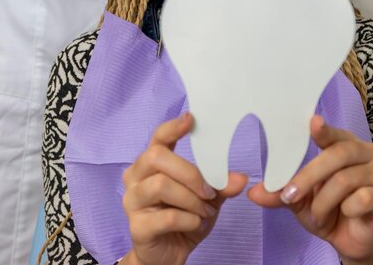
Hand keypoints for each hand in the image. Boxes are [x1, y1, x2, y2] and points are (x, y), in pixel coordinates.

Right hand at [122, 113, 246, 264]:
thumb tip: (240, 178)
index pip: (158, 137)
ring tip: (205, 212)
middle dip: (190, 173)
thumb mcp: (207, 199)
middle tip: (209, 192)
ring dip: (191, 199)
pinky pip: (167, 216)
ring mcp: (132, 201)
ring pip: (161, 185)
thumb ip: (220, 185)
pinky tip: (195, 225)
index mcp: (150, 164)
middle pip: (158, 157)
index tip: (192, 119)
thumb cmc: (183, 219)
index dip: (173, 127)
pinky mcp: (136, 226)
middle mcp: (135, 177)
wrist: (168, 256)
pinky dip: (189, 220)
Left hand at [248, 115, 372, 263]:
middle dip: (308, 176)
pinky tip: (345, 215)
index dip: (323, 129)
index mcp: (343, 145)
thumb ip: (278, 194)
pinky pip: (362, 199)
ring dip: (323, 200)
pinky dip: (346, 209)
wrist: (349, 240)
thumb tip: (253, 192)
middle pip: (337, 155)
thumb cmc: (325, 210)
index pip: (333, 133)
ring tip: (317, 213)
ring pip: (345, 180)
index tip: (312, 122)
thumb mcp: (297, 201)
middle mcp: (364, 153)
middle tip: (289, 195)